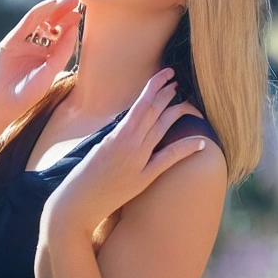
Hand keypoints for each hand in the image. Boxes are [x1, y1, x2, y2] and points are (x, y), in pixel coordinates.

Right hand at [0, 0, 80, 123]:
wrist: (3, 104)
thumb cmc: (28, 95)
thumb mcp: (49, 73)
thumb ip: (62, 53)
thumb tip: (75, 29)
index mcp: (48, 55)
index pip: (61, 35)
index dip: (71, 23)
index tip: (83, 12)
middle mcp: (35, 47)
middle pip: (51, 24)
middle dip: (63, 11)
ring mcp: (22, 43)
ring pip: (39, 21)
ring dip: (52, 8)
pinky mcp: (10, 42)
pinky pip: (26, 24)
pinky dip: (38, 13)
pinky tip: (50, 5)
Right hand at [42, 67, 206, 238]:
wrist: (77, 202)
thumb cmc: (82, 176)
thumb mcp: (98, 147)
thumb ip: (116, 135)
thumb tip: (130, 124)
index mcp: (115, 134)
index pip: (140, 103)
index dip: (155, 86)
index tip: (165, 74)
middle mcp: (128, 143)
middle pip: (154, 112)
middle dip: (167, 94)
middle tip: (177, 82)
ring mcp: (138, 160)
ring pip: (162, 129)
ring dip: (176, 112)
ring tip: (188, 102)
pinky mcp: (143, 178)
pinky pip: (168, 159)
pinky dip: (185, 148)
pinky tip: (201, 141)